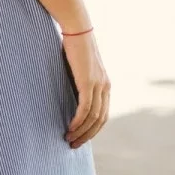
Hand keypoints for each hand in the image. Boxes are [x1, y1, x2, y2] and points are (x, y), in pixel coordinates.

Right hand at [62, 29, 110, 147]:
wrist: (77, 29)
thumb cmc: (74, 48)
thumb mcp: (79, 70)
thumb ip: (79, 84)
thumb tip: (70, 97)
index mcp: (105, 84)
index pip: (103, 114)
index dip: (93, 129)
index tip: (81, 137)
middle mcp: (105, 86)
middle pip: (100, 120)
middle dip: (87, 135)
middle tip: (74, 144)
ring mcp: (99, 84)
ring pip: (93, 117)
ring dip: (81, 131)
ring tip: (69, 139)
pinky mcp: (89, 82)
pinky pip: (85, 109)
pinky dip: (78, 121)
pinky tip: (69, 127)